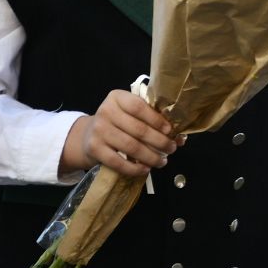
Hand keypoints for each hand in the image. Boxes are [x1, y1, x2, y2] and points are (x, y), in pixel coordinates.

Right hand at [60, 90, 181, 176]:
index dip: (157, 120)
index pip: (139, 107)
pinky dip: (134, 168)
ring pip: (131, 147)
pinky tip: (145, 169)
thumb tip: (180, 137)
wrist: (87, 136)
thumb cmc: (117, 124)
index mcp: (117, 98)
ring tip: (162, 161)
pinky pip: (118, 162)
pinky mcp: (94, 149)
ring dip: (151, 157)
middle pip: (139, 129)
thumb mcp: (129, 115)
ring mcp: (99, 130)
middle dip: (160, 142)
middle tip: (171, 149)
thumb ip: (151, 121)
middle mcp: (106, 111)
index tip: (170, 131)